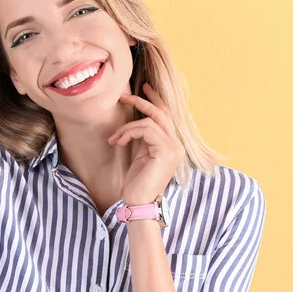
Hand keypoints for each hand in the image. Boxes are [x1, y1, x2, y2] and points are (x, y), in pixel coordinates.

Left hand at [107, 83, 184, 205]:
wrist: (138, 203)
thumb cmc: (137, 182)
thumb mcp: (142, 154)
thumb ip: (144, 138)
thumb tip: (137, 120)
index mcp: (173, 145)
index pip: (167, 116)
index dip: (156, 100)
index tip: (144, 88)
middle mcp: (177, 145)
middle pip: (162, 113)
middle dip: (142, 101)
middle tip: (123, 95)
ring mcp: (174, 148)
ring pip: (150, 121)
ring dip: (127, 127)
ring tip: (115, 138)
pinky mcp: (165, 151)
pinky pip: (145, 129)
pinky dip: (128, 132)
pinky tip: (119, 142)